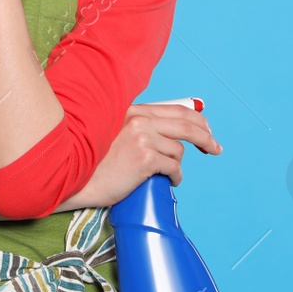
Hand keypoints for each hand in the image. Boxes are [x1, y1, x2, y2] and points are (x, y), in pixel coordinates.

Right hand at [65, 103, 223, 209]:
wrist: (76, 178)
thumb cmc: (97, 161)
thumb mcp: (118, 134)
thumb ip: (142, 128)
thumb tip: (177, 133)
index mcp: (134, 111)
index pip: (177, 110)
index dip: (198, 121)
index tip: (207, 131)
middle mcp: (139, 120)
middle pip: (187, 125)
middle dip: (206, 137)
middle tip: (215, 148)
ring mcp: (142, 138)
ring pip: (179, 150)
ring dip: (177, 165)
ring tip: (167, 174)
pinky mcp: (144, 158)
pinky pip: (174, 167)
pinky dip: (176, 177)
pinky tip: (170, 181)